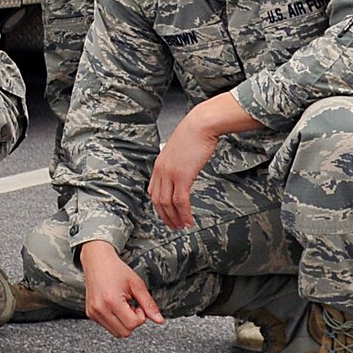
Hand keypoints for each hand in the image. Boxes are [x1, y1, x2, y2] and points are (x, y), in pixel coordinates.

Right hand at [80, 241, 162, 336]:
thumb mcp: (137, 285)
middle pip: (125, 332)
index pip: (132, 324)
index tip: (137, 304)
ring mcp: (93, 312)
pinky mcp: (90, 313)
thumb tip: (160, 320)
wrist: (96, 261)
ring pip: (116, 332)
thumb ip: (149, 304)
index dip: (140, 316)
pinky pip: (108, 327)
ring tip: (122, 306)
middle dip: (132, 322)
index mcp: (111, 301)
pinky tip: (115, 307)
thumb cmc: (115, 270)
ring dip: (123, 323)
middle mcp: (100, 309)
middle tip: (130, 305)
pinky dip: (115, 320)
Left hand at [147, 92, 251, 228]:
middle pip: (158, 201)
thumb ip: (176, 163)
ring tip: (183, 226)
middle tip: (174, 226)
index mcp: (159, 165)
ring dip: (176, 218)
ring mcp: (170, 174)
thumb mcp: (179, 151)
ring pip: (168, 204)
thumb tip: (183, 171)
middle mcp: (161, 171)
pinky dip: (184, 213)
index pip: (153, 191)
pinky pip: (181, 201)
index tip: (166, 215)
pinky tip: (189, 220)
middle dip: (165, 216)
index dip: (158, 206)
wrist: (200, 125)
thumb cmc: (193, 135)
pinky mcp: (182, 176)